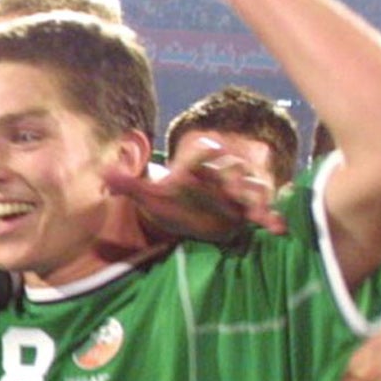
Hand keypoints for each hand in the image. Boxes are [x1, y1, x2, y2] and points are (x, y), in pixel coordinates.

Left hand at [110, 140, 286, 242]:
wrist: (183, 216)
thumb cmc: (167, 201)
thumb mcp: (148, 195)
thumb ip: (128, 184)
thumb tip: (102, 174)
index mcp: (196, 165)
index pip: (204, 151)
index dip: (207, 152)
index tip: (212, 152)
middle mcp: (220, 174)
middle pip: (234, 167)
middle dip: (236, 175)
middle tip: (235, 186)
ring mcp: (236, 192)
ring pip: (252, 186)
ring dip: (257, 196)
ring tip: (259, 210)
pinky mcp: (246, 210)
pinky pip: (263, 211)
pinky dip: (272, 218)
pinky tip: (278, 229)